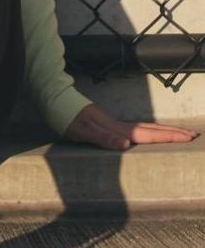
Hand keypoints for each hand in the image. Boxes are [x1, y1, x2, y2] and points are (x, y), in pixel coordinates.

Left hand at [64, 103, 198, 149]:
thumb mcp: (84, 130)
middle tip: (195, 134)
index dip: (170, 136)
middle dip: (174, 133)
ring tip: (180, 134)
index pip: (149, 134)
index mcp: (119, 130)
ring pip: (147, 128)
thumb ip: (103, 137)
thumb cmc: (69, 119)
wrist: (57, 103)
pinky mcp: (110, 125)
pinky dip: (151, 132)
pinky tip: (152, 135)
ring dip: (165, 132)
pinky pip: (137, 130)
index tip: (189, 137)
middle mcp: (120, 127)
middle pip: (153, 129)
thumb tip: (125, 143)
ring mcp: (116, 125)